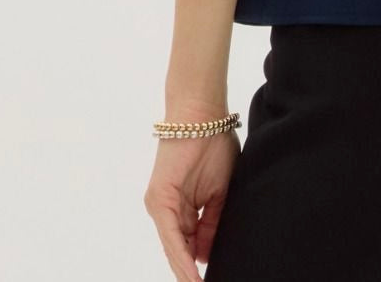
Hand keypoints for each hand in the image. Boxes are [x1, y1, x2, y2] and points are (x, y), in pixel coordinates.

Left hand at [144, 122, 240, 280]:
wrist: (203, 115)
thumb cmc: (215, 144)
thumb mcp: (220, 191)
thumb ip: (212, 222)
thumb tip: (205, 254)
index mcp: (181, 208)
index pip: (189, 245)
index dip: (200, 265)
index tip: (215, 279)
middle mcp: (166, 210)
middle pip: (180, 250)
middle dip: (192, 271)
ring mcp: (160, 205)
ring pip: (174, 247)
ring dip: (186, 270)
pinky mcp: (159, 199)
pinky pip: (171, 236)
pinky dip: (180, 257)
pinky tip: (191, 274)